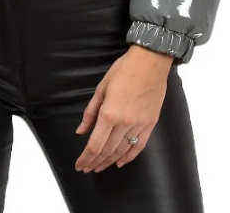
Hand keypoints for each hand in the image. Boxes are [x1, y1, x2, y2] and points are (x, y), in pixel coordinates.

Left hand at [74, 44, 172, 172]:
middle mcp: (124, 122)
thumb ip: (90, 112)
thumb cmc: (124, 70)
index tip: (79, 165)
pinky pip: (139, 145)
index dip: (85, 158)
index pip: (94, 145)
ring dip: (109, 162)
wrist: (150, 62)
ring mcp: (139, 124)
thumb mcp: (101, 88)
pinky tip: (120, 162)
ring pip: (122, 150)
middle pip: (107, 151)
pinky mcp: (150, 123)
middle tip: (87, 168)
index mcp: (109, 113)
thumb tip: (80, 131)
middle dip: (95, 162)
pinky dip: (129, 156)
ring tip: (99, 167)